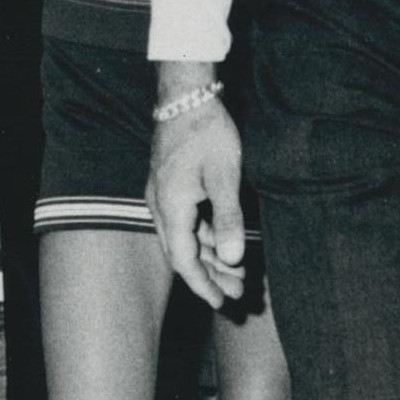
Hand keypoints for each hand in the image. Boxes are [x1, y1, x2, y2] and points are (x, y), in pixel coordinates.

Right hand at [148, 96, 245, 307]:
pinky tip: (225, 244)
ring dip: (211, 257)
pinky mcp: (171, 186)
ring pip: (186, 239)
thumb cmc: (207, 133)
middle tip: (239, 293)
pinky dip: (206, 237)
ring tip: (238, 272)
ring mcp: (164, 196)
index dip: (203, 285)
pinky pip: (187, 223)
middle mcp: (161, 207)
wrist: (186, 96)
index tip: (222, 303)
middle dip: (211, 276)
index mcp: (171, 208)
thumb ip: (228, 219)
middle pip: (184, 254)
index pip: (184, 261)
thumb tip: (232, 259)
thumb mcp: (224, 176)